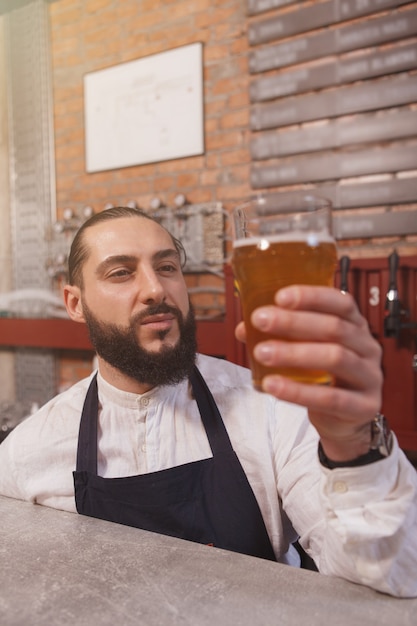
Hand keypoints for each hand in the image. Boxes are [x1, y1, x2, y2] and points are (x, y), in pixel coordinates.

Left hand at [235, 285, 382, 461]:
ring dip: (294, 353)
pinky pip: (331, 398)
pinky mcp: (364, 406)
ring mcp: (370, 376)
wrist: (344, 419)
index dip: (311, 296)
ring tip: (262, 353)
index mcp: (355, 325)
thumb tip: (245, 328)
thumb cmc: (325, 376)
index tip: (280, 297)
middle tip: (261, 320)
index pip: (340, 301)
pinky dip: (299, 391)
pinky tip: (274, 385)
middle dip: (294, 322)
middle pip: (335, 327)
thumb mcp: (306, 349)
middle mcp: (367, 346)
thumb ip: (280, 336)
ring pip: (336, 358)